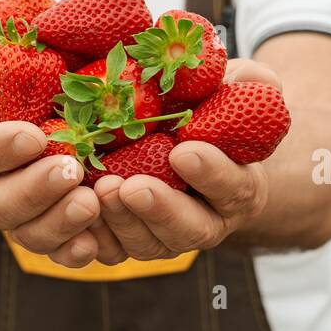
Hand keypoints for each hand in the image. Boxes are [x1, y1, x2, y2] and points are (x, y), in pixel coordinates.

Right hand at [0, 19, 101, 267]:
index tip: (34, 135)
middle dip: (35, 190)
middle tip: (72, 169)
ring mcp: (10, 216)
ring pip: (28, 233)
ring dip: (59, 222)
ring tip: (92, 201)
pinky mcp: (40, 230)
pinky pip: (54, 252)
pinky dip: (73, 251)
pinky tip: (95, 241)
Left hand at [92, 58, 277, 261]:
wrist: (174, 135)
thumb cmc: (209, 108)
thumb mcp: (235, 88)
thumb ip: (249, 85)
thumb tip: (254, 80)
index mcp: (239, 187)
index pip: (233, 187)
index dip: (212, 174)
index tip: (183, 151)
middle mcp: (206, 220)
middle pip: (190, 229)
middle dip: (160, 209)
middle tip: (131, 186)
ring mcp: (165, 234)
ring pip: (148, 243)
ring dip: (122, 220)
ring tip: (100, 188)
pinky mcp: (128, 239)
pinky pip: (111, 250)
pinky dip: (93, 236)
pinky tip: (76, 209)